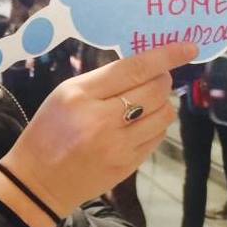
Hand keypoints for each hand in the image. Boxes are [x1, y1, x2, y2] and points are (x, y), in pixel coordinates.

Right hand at [0, 42, 197, 225]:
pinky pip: (158, 137)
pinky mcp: (128, 165)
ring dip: (162, 103)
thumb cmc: (48, 129)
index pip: (133, 69)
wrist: (38, 180)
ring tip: (146, 103)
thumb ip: (101, 81)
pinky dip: (155, 125)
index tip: (188, 47)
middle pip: (155, 90)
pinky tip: (139, 124)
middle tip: (156, 77)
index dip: (165, 56)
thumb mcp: (64, 94)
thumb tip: (142, 68)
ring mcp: (118, 146)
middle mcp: (102, 119)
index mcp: (80, 95)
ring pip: (164, 114)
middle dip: (163, 79)